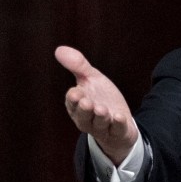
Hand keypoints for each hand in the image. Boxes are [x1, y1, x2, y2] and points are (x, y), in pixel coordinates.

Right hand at [55, 46, 137, 164]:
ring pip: (99, 125)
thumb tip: (59, 49)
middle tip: (87, 102)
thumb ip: (78, 67)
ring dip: (100, 117)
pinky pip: (117, 130)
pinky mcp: (118, 132)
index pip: (72, 103)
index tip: (75, 92)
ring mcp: (104, 127)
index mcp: (78, 106)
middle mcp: (88, 119)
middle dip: (84, 110)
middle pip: (83, 117)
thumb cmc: (101, 98)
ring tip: (102, 109)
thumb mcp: (92, 80)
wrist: (120, 118)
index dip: (74, 99)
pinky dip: (118, 124)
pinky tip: (119, 116)